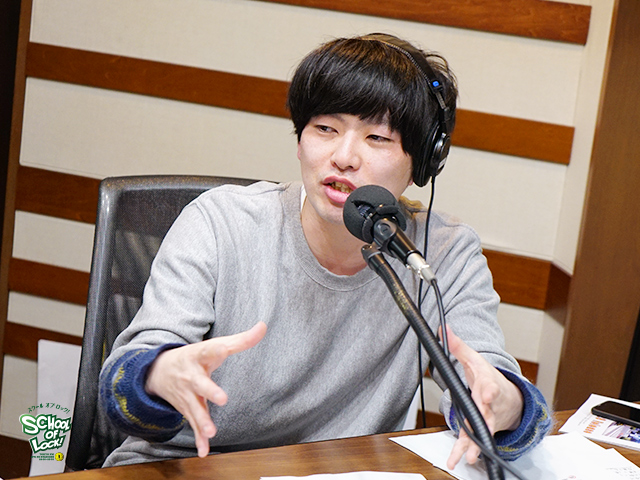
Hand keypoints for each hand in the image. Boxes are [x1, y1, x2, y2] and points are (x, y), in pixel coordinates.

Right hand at [145, 322, 266, 457]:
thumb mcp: (215, 344)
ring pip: (194, 408)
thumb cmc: (195, 356)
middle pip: (200, 383)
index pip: (208, 350)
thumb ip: (241, 340)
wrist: (158, 370)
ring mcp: (187, 394)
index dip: (216, 349)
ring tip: (211, 431)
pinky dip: (197, 439)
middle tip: (222, 398)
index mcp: (199, 356)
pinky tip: (204, 450)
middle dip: (210, 391)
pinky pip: (192, 425)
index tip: (223, 348)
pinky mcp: (186, 409)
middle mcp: (191, 376)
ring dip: (202, 421)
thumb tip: (263, 326)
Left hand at [443, 325, 523, 469]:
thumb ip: (457, 346)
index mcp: (488, 384)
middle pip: (487, 412)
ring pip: (482, 431)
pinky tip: (459, 461)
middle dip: (484, 419)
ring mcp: (486, 419)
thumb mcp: (473, 359)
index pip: (490, 386)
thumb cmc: (488, 377)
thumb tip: (443, 329)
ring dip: (477, 444)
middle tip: (483, 425)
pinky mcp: (479, 429)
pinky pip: (473, 442)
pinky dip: (467, 452)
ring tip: (471, 456)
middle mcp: (489, 404)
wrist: (507, 397)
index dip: (488, 390)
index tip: (486, 394)